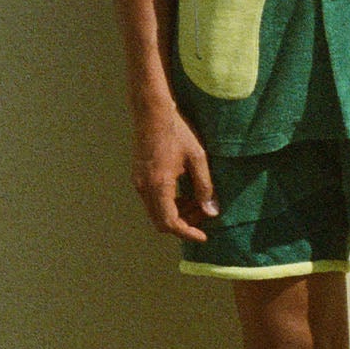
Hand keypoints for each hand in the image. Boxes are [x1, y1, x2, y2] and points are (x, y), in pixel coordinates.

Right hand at [131, 105, 219, 242]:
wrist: (152, 112)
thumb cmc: (177, 132)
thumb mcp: (197, 158)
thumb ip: (205, 187)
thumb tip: (211, 211)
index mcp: (159, 185)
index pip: (170, 223)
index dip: (188, 233)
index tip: (203, 236)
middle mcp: (144, 188)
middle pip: (161, 222)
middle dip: (184, 223)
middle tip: (204, 214)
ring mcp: (138, 182)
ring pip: (156, 212)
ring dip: (176, 213)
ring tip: (197, 202)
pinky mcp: (138, 176)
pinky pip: (152, 200)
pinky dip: (169, 203)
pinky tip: (185, 191)